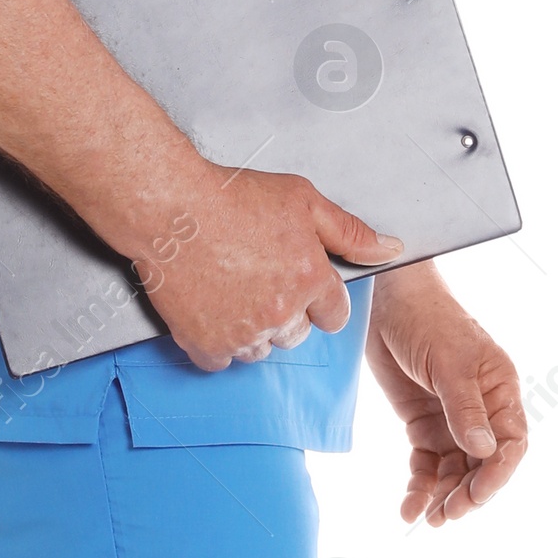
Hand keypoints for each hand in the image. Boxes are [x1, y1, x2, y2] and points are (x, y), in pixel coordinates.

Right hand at [136, 165, 401, 372]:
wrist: (166, 205)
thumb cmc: (228, 196)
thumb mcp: (301, 199)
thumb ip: (350, 231)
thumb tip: (390, 249)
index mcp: (311, 278)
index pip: (333, 315)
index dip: (316, 299)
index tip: (294, 283)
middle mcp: (281, 311)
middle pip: (297, 334)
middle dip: (283, 312)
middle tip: (254, 276)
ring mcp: (243, 332)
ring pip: (260, 350)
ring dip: (250, 329)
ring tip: (228, 288)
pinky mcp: (207, 344)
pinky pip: (222, 362)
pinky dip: (215, 342)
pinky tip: (208, 308)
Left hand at [365, 266, 527, 524]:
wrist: (387, 300)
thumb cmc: (427, 320)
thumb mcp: (450, 363)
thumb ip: (465, 408)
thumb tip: (483, 451)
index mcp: (500, 391)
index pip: (510, 444)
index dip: (497, 474)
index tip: (476, 497)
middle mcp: (481, 410)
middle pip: (483, 464)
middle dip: (467, 493)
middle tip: (447, 516)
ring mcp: (451, 419)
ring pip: (455, 470)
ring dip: (443, 496)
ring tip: (428, 520)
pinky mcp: (423, 423)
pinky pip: (427, 463)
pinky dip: (420, 485)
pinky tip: (409, 508)